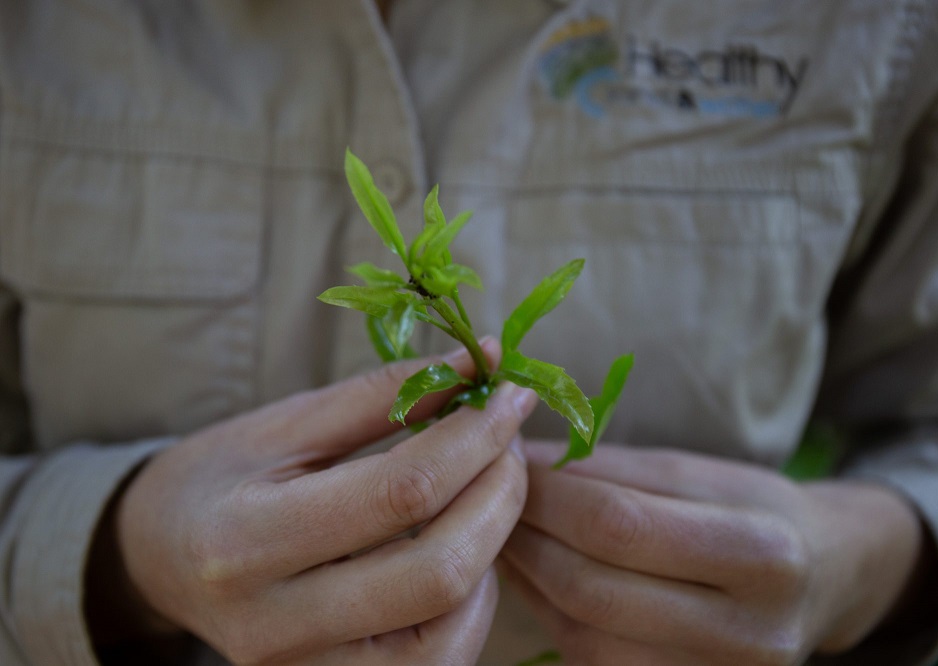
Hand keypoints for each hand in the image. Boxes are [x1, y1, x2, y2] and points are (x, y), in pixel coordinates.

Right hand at [97, 341, 536, 664]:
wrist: (160, 558)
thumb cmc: (221, 478)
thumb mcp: (287, 422)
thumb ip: (386, 394)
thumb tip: (480, 364)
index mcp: (247, 541)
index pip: (401, 492)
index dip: (474, 438)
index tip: (507, 395)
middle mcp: (275, 628)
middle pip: (438, 572)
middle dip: (499, 494)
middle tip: (508, 440)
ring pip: (451, 632)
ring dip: (493, 550)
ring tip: (487, 489)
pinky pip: (439, 661)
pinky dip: (472, 599)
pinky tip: (464, 548)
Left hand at [500, 442, 937, 664]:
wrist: (825, 577)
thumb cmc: (759, 509)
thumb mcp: (699, 472)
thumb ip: (609, 467)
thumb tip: (521, 456)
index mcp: (763, 554)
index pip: (619, 523)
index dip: (546, 493)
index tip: (507, 461)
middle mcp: (748, 634)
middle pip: (591, 588)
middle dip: (524, 537)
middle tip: (489, 498)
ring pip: (581, 634)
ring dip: (526, 579)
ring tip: (504, 533)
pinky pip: (592, 661)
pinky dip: (550, 614)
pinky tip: (533, 576)